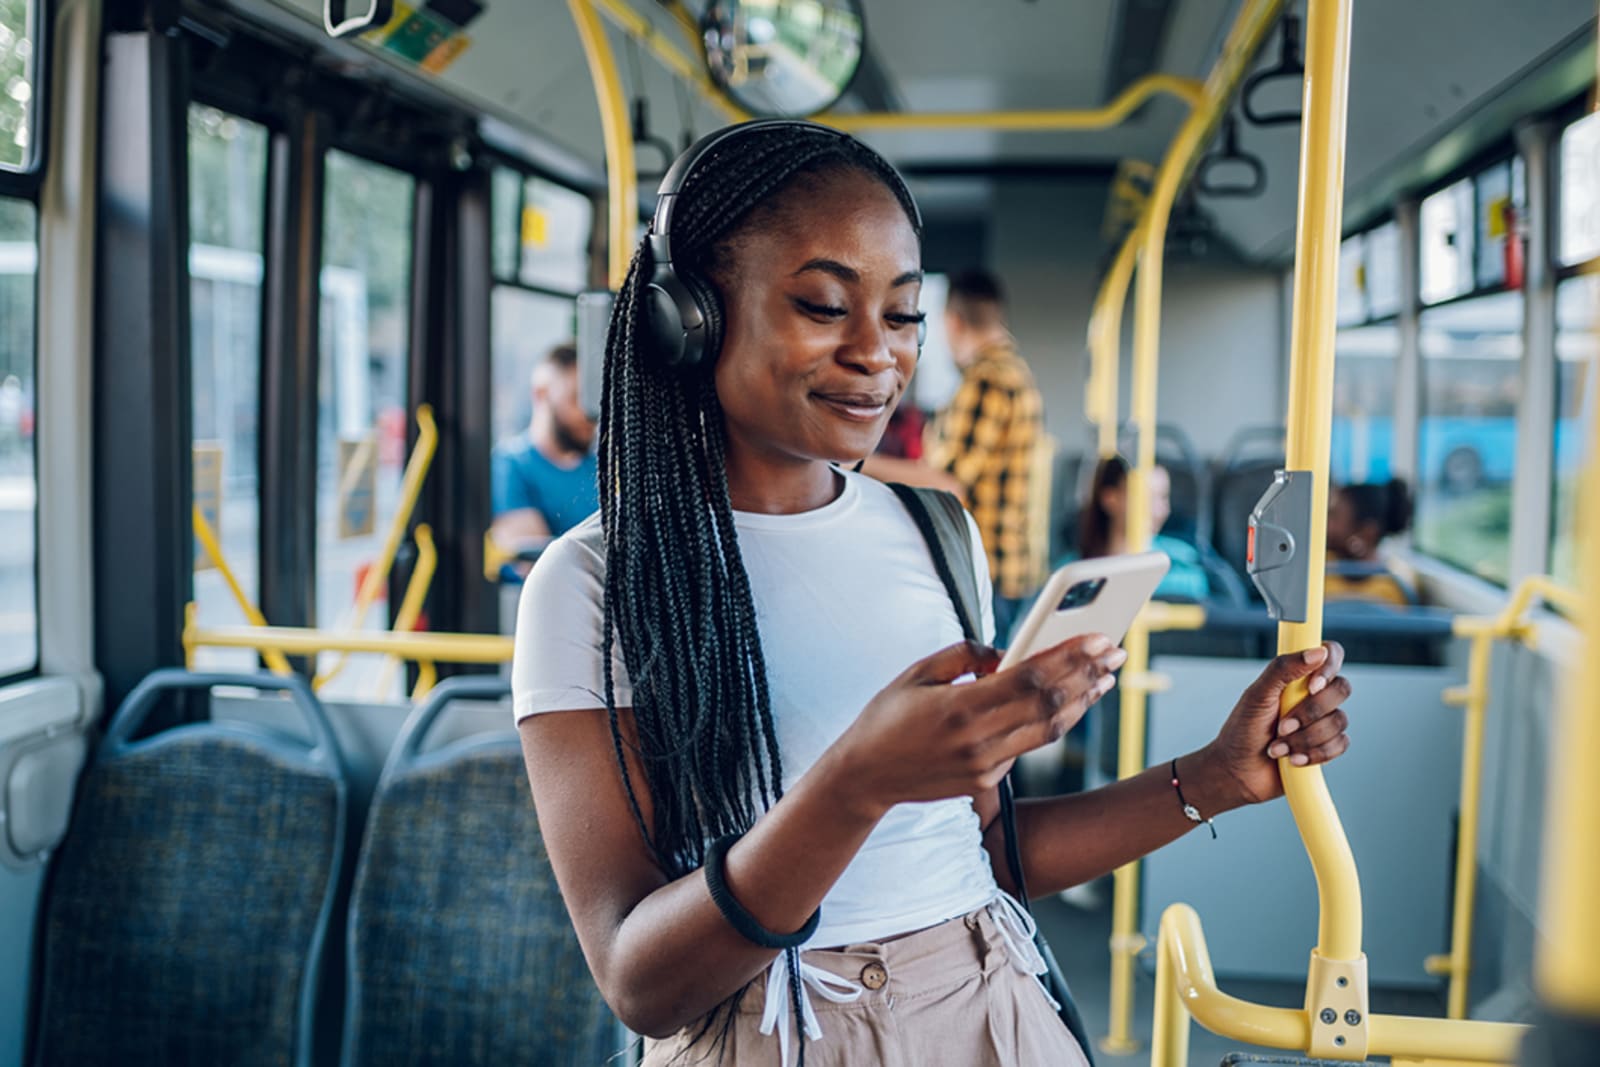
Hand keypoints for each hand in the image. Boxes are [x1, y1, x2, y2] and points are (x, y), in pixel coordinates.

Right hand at [826, 635, 1126, 815]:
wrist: (863, 777)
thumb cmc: (886, 716)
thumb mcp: (916, 673)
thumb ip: (963, 655)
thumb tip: (1005, 652)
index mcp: (959, 708)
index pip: (1030, 678)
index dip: (1070, 657)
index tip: (1099, 638)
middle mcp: (978, 741)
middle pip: (1049, 705)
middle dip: (1087, 675)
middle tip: (1115, 652)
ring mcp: (984, 765)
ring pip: (1048, 731)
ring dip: (1082, 702)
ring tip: (1105, 679)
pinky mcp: (986, 780)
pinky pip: (1028, 746)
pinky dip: (1053, 722)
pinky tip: (1070, 702)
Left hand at [1199, 642, 1352, 807]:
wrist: (1239, 773)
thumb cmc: (1242, 730)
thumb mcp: (1257, 695)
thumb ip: (1283, 669)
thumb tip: (1317, 651)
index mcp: (1297, 676)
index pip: (1330, 654)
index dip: (1329, 667)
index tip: (1312, 686)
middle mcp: (1313, 695)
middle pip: (1342, 689)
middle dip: (1310, 712)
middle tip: (1281, 726)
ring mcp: (1321, 721)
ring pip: (1339, 721)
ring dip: (1305, 738)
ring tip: (1277, 747)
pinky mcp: (1327, 746)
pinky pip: (1340, 745)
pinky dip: (1315, 754)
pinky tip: (1293, 759)